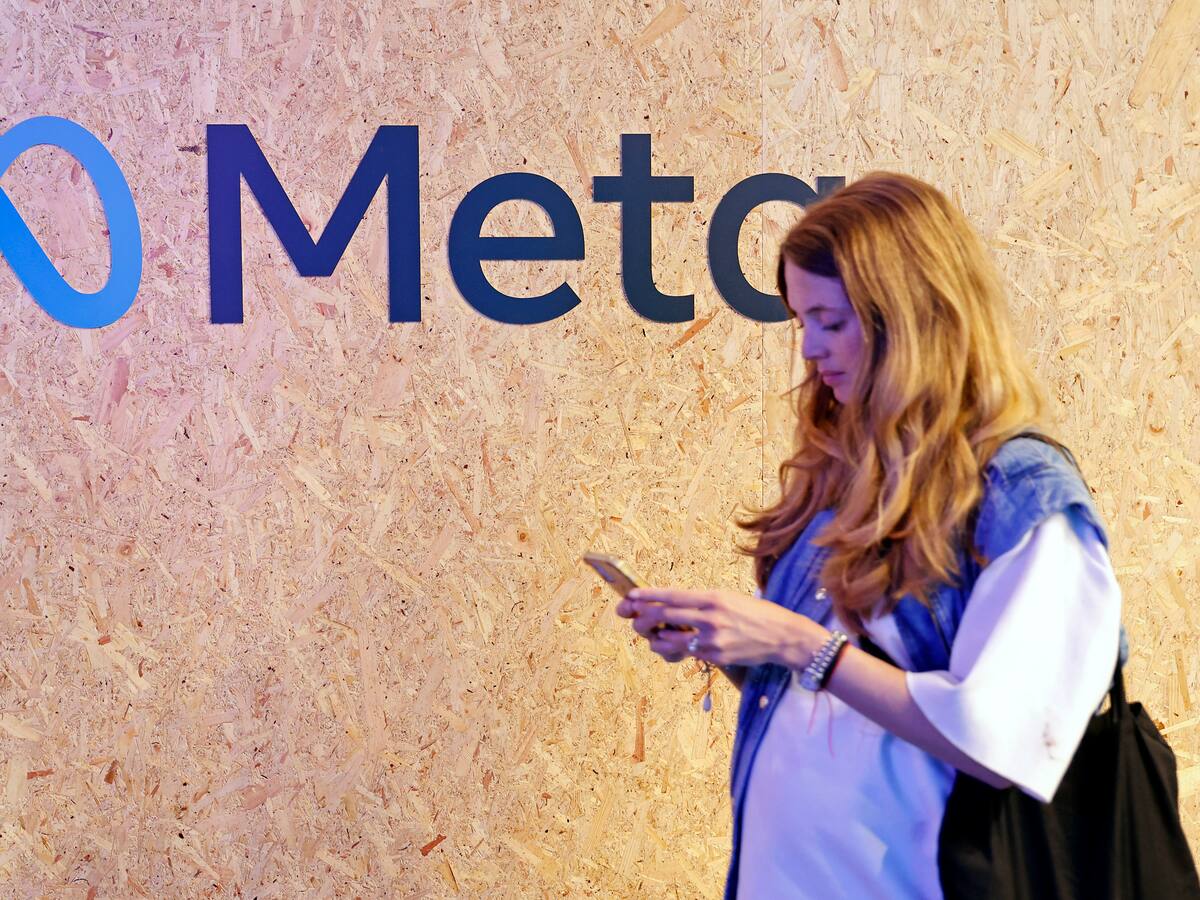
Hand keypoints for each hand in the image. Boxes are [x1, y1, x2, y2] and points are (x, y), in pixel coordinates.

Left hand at [615, 587, 829, 667]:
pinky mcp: (715, 656)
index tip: (631, 595)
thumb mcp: (728, 598)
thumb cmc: (754, 613)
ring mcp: (712, 638)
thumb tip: (672, 604)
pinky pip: (686, 653)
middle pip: (664, 616)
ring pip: (669, 639)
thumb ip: (701, 601)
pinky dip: (674, 650)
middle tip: (634, 618)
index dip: (648, 596)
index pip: (672, 595)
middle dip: (643, 618)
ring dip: (655, 638)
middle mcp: (710, 616)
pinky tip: (671, 646)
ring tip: (653, 636)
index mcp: (712, 597)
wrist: (782, 636)